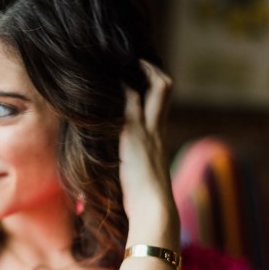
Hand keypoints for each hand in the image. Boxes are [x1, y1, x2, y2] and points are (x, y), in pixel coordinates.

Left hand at [119, 60, 178, 247]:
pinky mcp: (133, 133)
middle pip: (165, 87)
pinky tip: (103, 79)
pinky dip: (118, 86)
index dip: (152, 87)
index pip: (161, 104)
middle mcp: (157, 129)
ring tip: (118, 61)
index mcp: (158, 139)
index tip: (139, 79)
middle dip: (151, 70)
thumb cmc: (146, 202)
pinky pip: (129, 99)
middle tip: (134, 61)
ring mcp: (147, 129)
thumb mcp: (140, 180)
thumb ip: (134, 168)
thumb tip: (121, 172)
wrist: (154, 208)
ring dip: (140, 70)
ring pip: (155, 86)